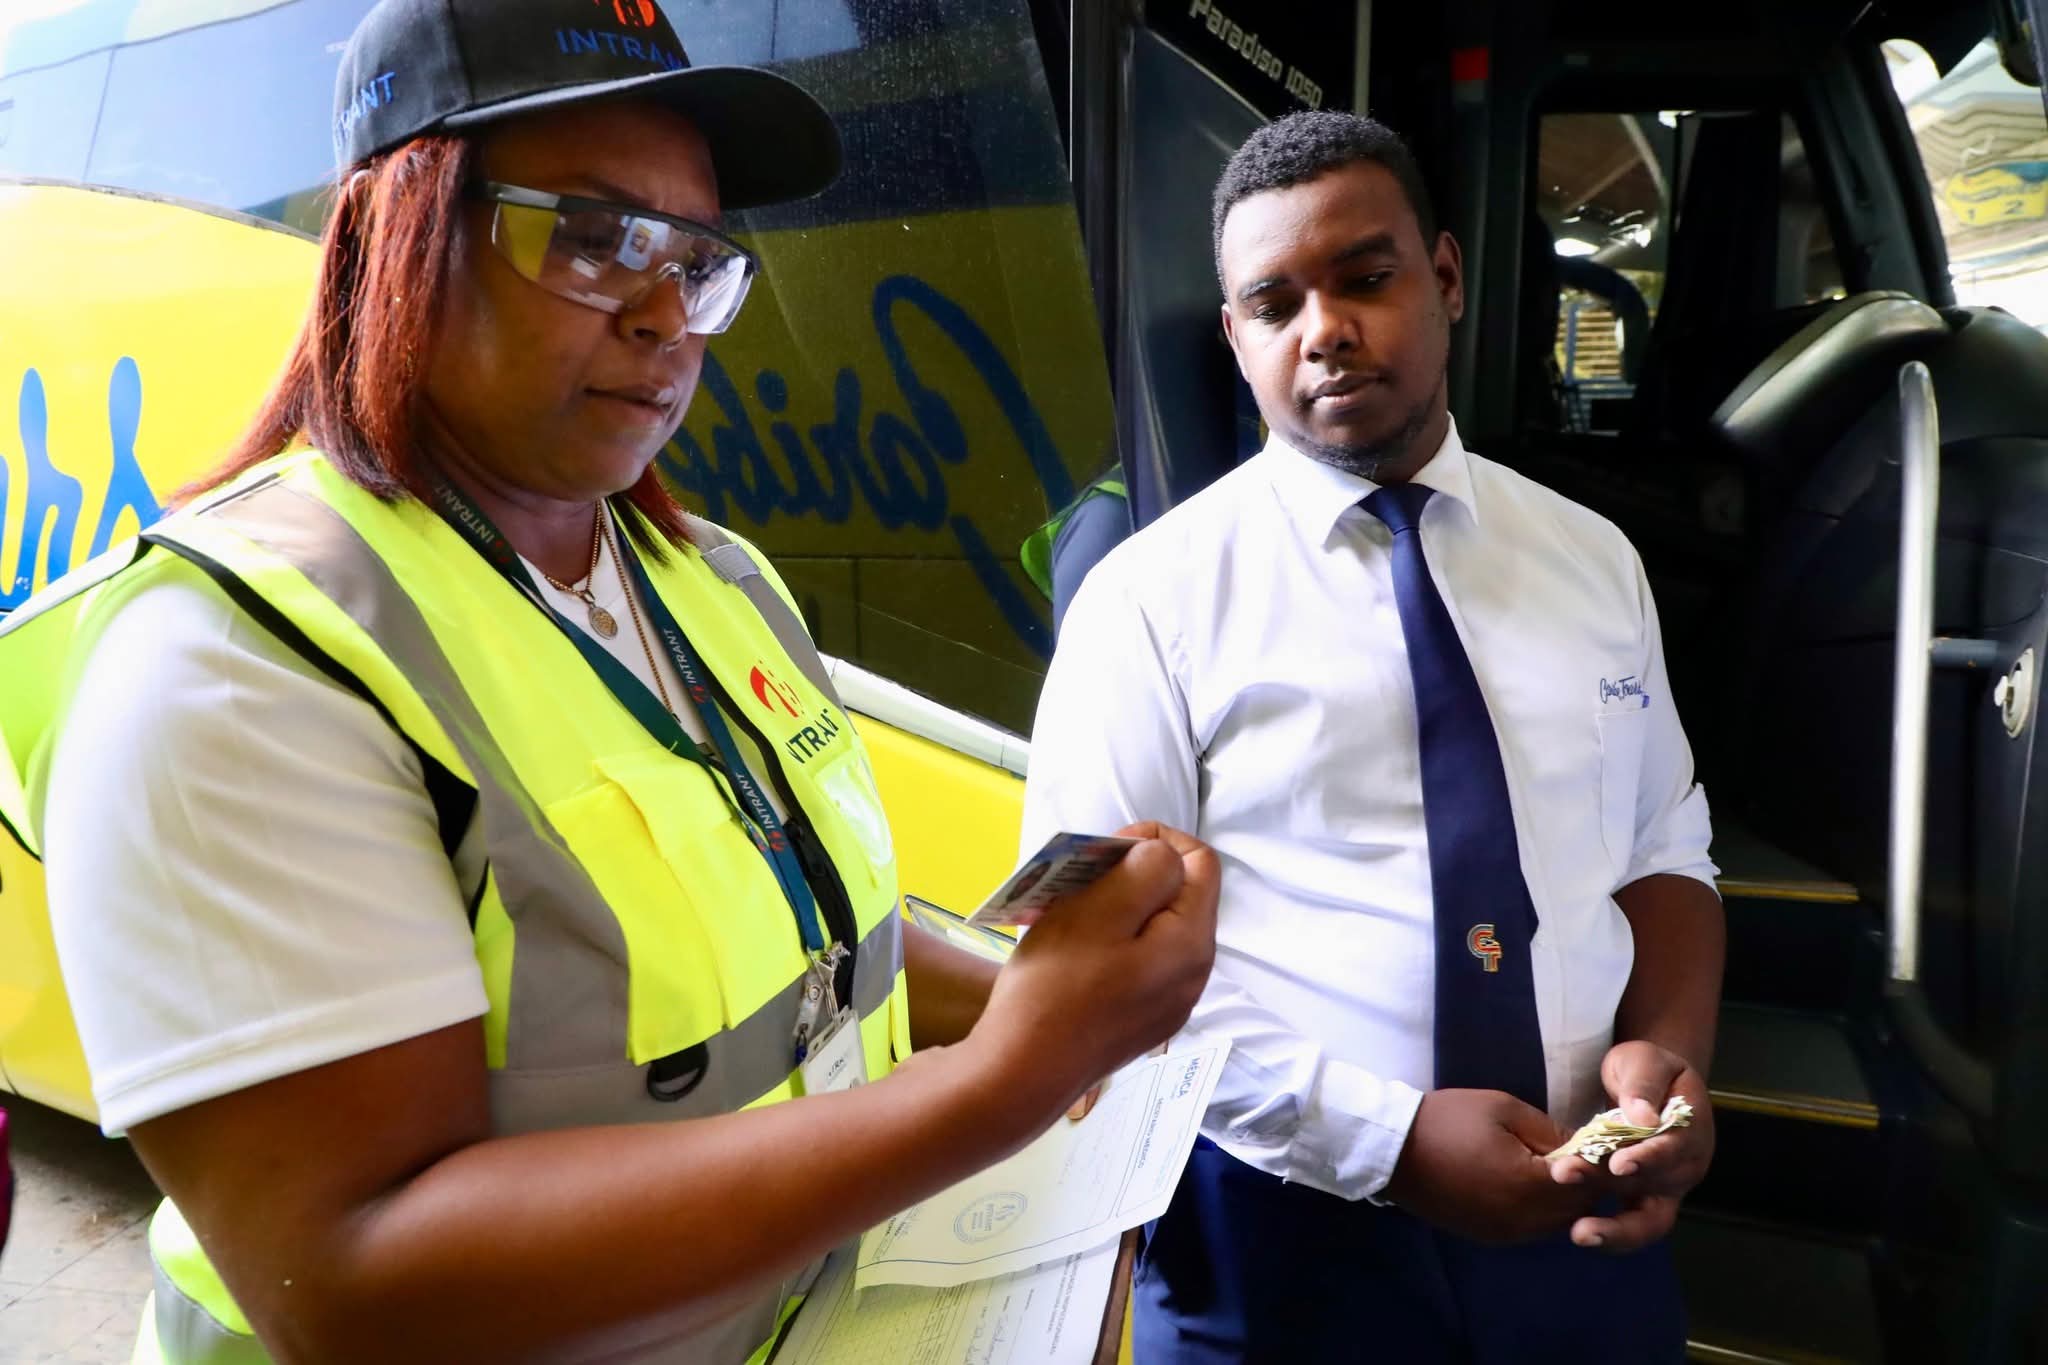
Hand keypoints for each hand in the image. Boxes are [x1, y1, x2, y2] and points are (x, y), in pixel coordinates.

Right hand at [964, 823, 1218, 1135]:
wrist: (1022, 1073)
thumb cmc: (1055, 987)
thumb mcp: (1098, 911)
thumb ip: (1144, 871)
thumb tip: (1163, 853)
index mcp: (1193, 944)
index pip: (1200, 861)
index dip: (1156, 841)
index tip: (1106, 851)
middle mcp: (1194, 975)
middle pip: (1179, 896)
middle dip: (1132, 874)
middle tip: (1080, 881)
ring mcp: (1170, 1003)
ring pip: (1155, 929)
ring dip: (1116, 907)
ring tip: (1069, 911)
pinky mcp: (1143, 1021)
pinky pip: (1138, 962)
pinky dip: (1110, 941)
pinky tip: (1071, 950)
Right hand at [1384, 1089, 1596, 1244]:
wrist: (1394, 1150)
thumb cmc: (1449, 1120)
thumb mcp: (1504, 1109)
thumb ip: (1552, 1132)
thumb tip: (1588, 1148)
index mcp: (1529, 1185)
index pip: (1591, 1183)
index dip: (1605, 1165)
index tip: (1610, 1147)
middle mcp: (1523, 1219)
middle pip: (1580, 1208)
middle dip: (1589, 1183)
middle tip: (1587, 1154)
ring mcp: (1506, 1233)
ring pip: (1558, 1222)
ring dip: (1566, 1198)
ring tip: (1560, 1168)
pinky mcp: (1491, 1236)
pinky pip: (1533, 1227)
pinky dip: (1542, 1208)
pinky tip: (1531, 1184)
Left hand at [1546, 1040, 1714, 1251]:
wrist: (1650, 1083)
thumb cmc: (1648, 1069)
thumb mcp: (1646, 1061)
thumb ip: (1643, 1085)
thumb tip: (1644, 1118)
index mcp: (1691, 1129)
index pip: (1672, 1148)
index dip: (1647, 1158)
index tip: (1617, 1164)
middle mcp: (1685, 1167)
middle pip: (1653, 1186)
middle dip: (1609, 1186)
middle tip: (1567, 1179)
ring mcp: (1667, 1188)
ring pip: (1647, 1218)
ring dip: (1613, 1227)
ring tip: (1579, 1233)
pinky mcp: (1644, 1200)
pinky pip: (1632, 1225)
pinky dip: (1609, 1232)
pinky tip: (1578, 1233)